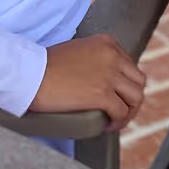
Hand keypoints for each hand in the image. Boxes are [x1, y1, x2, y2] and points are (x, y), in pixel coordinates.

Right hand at [30, 34, 146, 126]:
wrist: (30, 74)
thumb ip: (93, 58)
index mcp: (107, 43)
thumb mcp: (78, 50)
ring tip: (115, 120)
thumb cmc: (45, 65)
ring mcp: (109, 75)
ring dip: (128, 112)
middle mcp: (113, 56)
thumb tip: (99, 77)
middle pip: (138, 81)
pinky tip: (107, 125)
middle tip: (120, 110)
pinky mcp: (102, 94)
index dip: (126, 84)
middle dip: (132, 98)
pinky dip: (117, 122)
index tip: (117, 95)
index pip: (130, 66)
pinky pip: (121, 112)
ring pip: (136, 98)